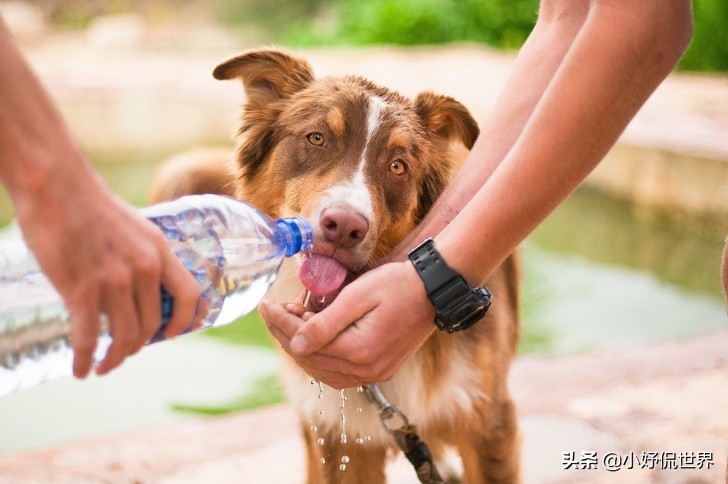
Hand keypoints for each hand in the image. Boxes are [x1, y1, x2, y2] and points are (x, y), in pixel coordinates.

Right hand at [13, 165, 202, 377]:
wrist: (56, 185)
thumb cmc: (90, 205)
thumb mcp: (134, 227)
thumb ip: (142, 256)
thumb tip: (139, 287)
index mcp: (159, 250)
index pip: (189, 294)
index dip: (185, 320)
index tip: (172, 335)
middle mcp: (144, 268)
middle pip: (152, 324)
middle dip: (138, 346)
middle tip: (123, 353)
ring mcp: (114, 280)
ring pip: (124, 336)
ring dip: (115, 358)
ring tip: (103, 366)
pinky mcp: (81, 289)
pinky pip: (89, 338)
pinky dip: (85, 359)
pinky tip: (80, 369)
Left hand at [260, 261, 435, 388]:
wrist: (433, 291)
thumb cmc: (397, 285)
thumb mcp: (358, 296)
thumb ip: (325, 323)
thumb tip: (294, 344)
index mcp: (359, 351)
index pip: (305, 343)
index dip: (280, 323)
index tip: (265, 305)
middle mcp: (366, 370)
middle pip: (310, 359)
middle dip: (286, 334)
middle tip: (274, 310)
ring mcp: (374, 374)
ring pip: (322, 370)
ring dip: (301, 348)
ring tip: (291, 321)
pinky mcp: (379, 370)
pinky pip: (339, 372)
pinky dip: (320, 357)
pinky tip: (312, 339)